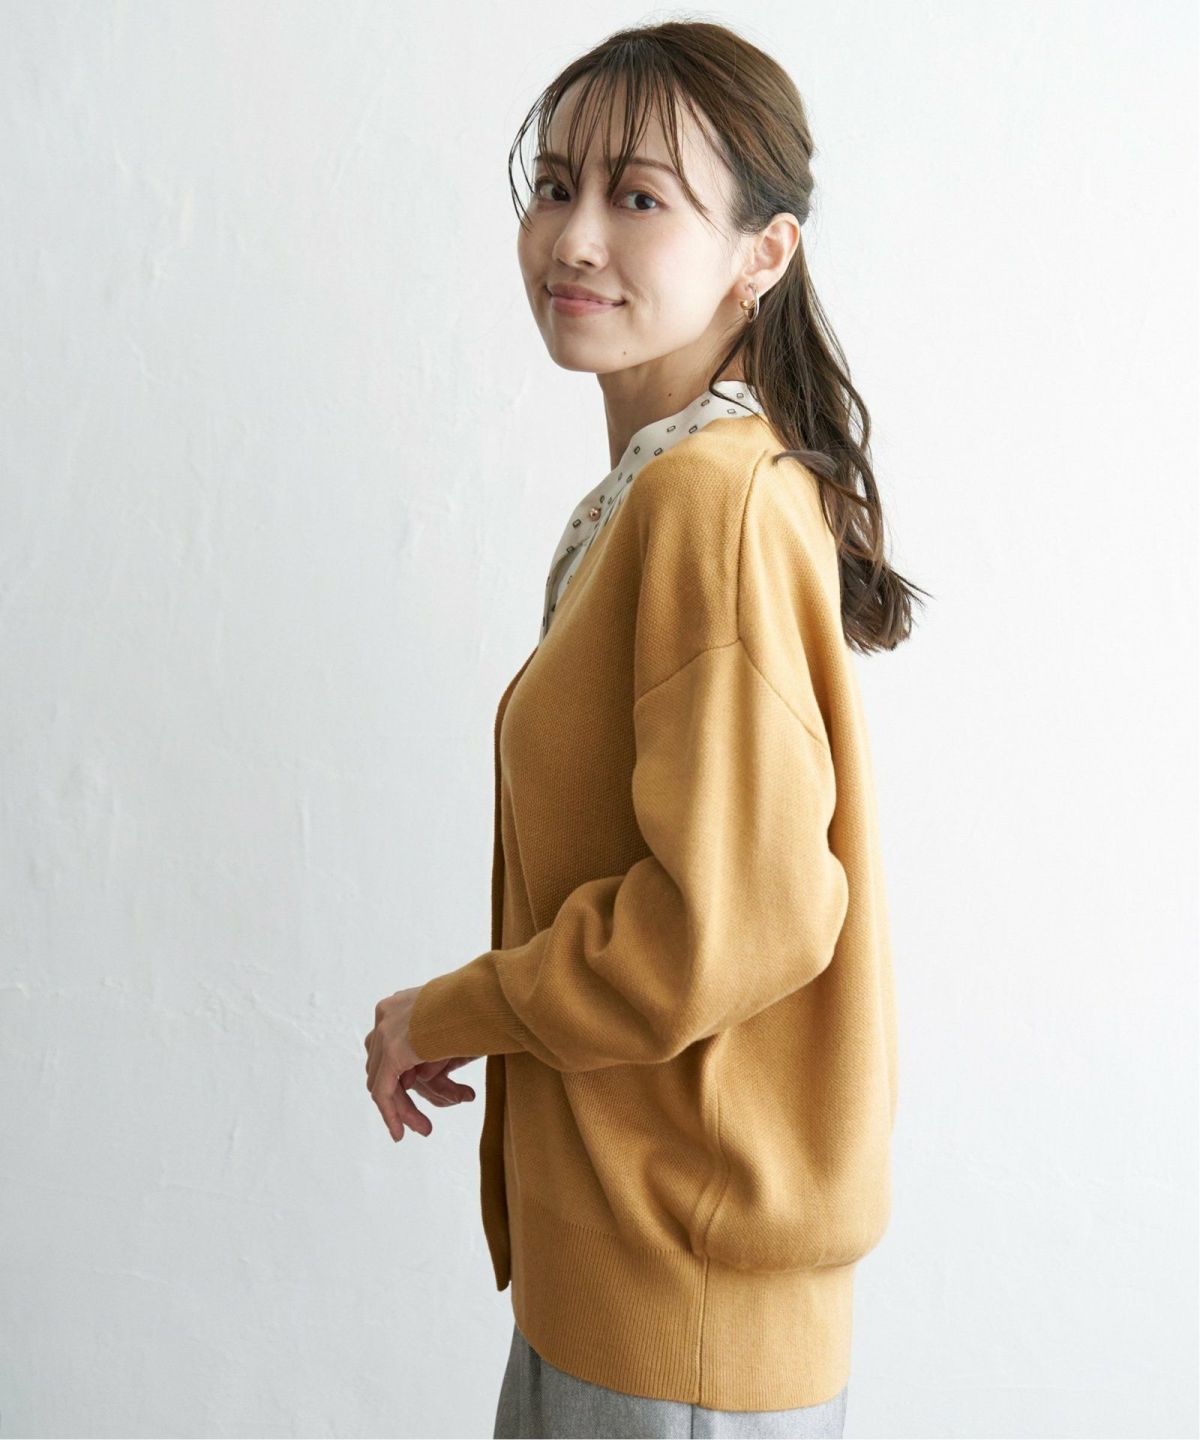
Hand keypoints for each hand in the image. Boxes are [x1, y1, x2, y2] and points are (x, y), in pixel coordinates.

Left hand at [363, 984, 476, 1141]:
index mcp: (399, 1003)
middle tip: (422, 1122)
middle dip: (402, 1098)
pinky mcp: (392, 1052)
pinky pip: (383, 1092)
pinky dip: (392, 1114)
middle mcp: (386, 1015)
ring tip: (425, 1129)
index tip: (421, 1092)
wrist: (483, 996)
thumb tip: (421, 1078)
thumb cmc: (479, 1006)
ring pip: (383, 1082)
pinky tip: (401, 1133)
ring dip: (403, 1110)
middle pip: (384, 1067)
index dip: (401, 1076)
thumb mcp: (451, 1025)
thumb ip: (431, 1047)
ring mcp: (386, 1032)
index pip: (388, 1048)